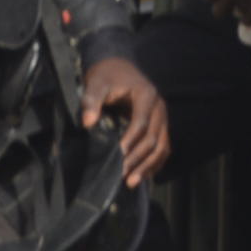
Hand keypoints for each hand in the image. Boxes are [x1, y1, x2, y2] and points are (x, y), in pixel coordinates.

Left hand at [81, 55, 170, 189]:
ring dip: (148, 166)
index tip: (116, 157)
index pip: (140, 124)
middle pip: (153, 139)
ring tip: (131, 182)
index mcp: (146, 96)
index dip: (129, 142)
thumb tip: (87, 123)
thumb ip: (91, 101)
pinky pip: (163, 147)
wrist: (118, 67)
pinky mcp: (160, 126)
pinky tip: (143, 176)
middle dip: (138, 159)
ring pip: (161, 146)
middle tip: (121, 176)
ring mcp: (162, 118)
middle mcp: (159, 108)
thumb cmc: (106, 76)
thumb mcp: (96, 84)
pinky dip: (155, 163)